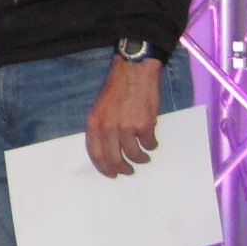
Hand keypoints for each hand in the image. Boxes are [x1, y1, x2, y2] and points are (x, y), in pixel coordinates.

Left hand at [86, 57, 162, 177]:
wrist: (133, 71)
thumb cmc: (116, 88)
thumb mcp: (100, 108)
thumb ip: (101, 127)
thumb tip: (108, 148)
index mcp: (94, 123)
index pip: (95, 153)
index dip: (103, 167)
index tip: (110, 173)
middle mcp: (107, 127)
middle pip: (113, 159)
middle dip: (121, 169)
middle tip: (128, 171)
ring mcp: (126, 127)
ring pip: (133, 155)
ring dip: (140, 159)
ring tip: (143, 158)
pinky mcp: (144, 125)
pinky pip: (149, 144)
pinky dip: (151, 146)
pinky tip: (152, 143)